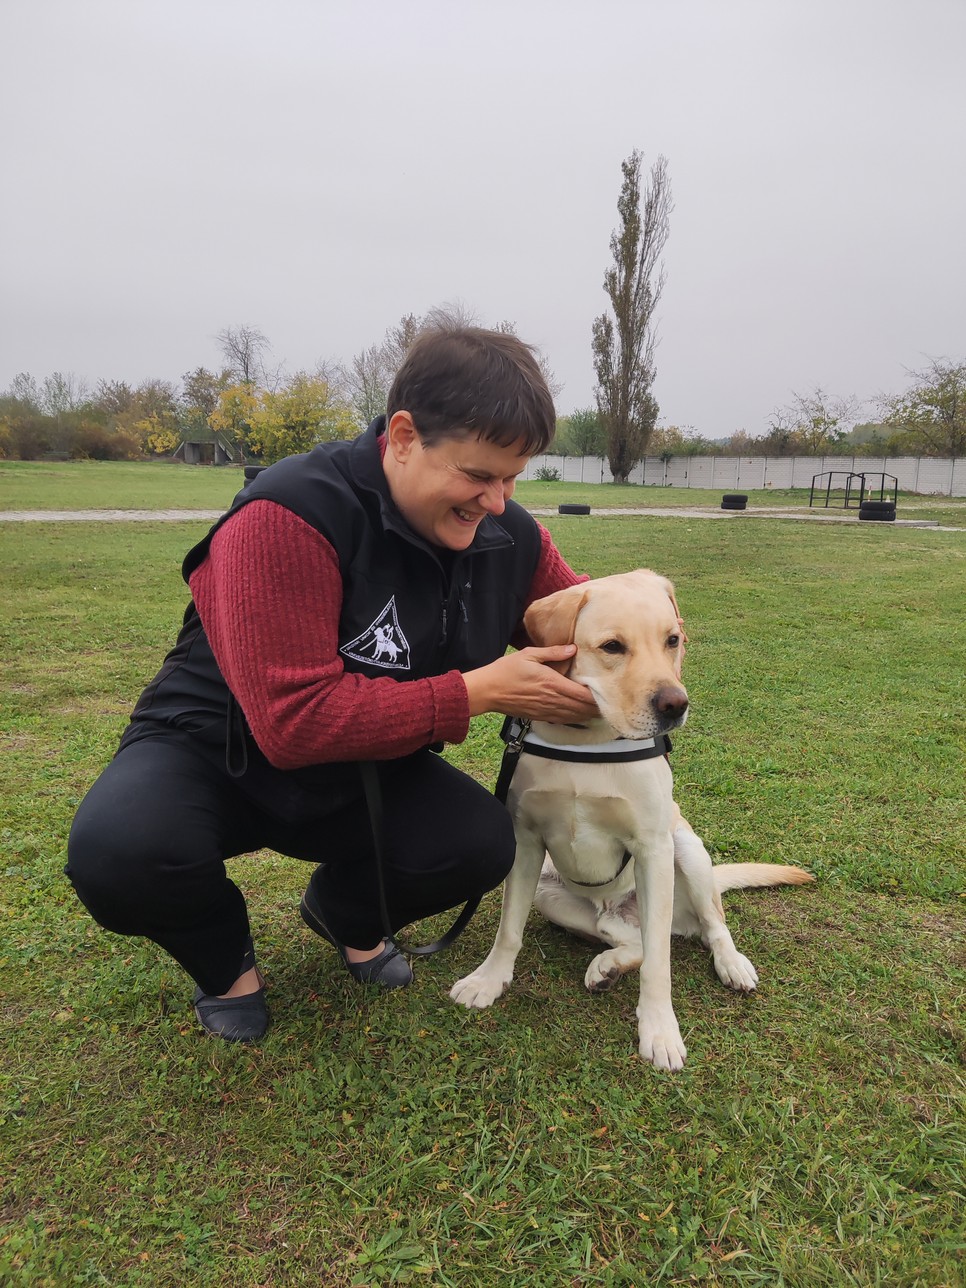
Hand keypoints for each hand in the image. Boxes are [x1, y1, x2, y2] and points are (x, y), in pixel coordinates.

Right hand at [463, 646, 597, 722]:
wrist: (488, 691)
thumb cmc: (506, 671)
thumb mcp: (529, 655)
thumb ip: (553, 652)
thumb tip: (573, 648)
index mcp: (552, 684)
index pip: (583, 695)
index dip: (598, 696)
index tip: (608, 690)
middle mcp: (552, 700)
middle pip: (583, 709)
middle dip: (598, 707)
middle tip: (610, 701)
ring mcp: (546, 711)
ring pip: (575, 717)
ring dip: (588, 714)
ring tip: (600, 708)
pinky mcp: (540, 716)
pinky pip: (564, 720)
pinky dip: (576, 718)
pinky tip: (581, 714)